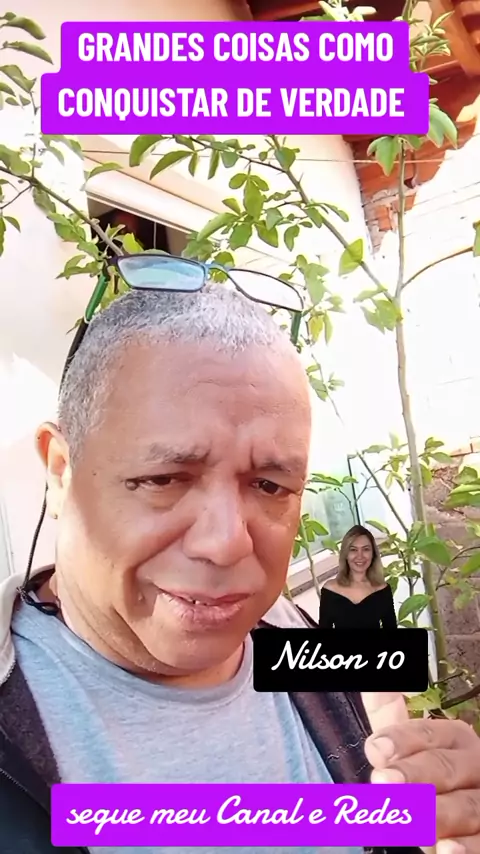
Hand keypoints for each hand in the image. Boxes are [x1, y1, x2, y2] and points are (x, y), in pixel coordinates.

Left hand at [361, 692, 479, 853]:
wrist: (456, 818)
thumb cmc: (431, 778)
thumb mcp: (409, 743)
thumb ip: (389, 713)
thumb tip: (373, 680)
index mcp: (454, 738)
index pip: (429, 733)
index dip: (401, 740)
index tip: (376, 748)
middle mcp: (473, 767)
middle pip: (446, 767)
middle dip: (413, 775)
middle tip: (384, 781)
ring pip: (466, 806)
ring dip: (436, 813)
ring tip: (409, 818)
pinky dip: (466, 848)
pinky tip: (446, 849)